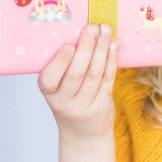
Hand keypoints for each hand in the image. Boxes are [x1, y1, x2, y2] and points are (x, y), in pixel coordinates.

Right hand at [38, 24, 117, 141]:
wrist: (83, 134)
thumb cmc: (68, 101)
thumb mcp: (57, 89)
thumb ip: (62, 67)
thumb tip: (77, 32)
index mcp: (49, 94)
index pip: (49, 79)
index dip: (60, 62)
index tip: (68, 44)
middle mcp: (65, 102)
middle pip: (76, 73)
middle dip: (86, 48)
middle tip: (92, 27)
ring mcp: (85, 106)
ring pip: (95, 74)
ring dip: (101, 49)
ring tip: (105, 30)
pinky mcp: (103, 105)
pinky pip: (108, 79)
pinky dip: (111, 60)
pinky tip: (113, 45)